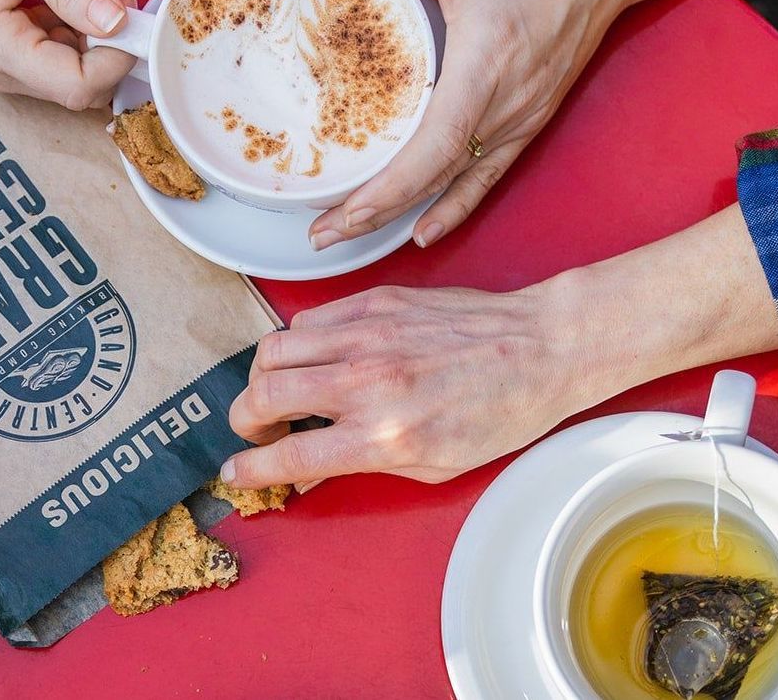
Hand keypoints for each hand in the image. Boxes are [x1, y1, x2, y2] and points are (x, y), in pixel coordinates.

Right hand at [222, 284, 582, 485]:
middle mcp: (367, 383)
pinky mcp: (374, 301)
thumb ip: (361, 468)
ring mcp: (367, 336)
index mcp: (383, 435)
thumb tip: (308, 475)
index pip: (291, 455)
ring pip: (274, 350)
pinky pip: (308, 319)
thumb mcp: (432, 466)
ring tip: (278, 390)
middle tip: (257, 429)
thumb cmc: (499, 413)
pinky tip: (315, 357)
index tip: (236, 471)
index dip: (251, 468)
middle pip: (263, 396)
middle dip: (244, 420)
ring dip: (262, 377)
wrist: (541, 348)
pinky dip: (297, 342)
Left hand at [307, 0, 717, 250]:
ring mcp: (520, 119)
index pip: (434, 149)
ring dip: (401, 215)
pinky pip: (485, 178)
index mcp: (484, 65)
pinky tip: (423, 232)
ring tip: (350, 235)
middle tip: (322, 234)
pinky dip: (452, 208)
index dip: (389, 190)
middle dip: (375, 213)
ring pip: (455, 184)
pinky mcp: (529, 122)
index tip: (346, 212)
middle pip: (434, 179)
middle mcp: (505, 105)